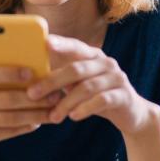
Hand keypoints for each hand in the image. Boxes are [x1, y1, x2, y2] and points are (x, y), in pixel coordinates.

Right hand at [0, 60, 59, 150]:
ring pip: (10, 119)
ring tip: (53, 110)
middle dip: (34, 97)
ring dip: (35, 115)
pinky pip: (7, 133)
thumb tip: (24, 59)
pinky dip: (25, 127)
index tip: (31, 71)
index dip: (10, 73)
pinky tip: (39, 122)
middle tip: (55, 94)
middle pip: (6, 100)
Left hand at [26, 35, 159, 135]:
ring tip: (53, 116)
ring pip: (87, 87)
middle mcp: (106, 63)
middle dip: (52, 81)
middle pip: (76, 68)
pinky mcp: (124, 95)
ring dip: (66, 102)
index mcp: (93, 55)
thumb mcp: (78, 85)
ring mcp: (117, 78)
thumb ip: (61, 78)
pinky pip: (102, 100)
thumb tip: (28, 80)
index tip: (44, 43)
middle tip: (32, 94)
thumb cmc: (96, 97)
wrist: (131, 114)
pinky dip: (85, 108)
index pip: (75, 45)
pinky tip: (73, 117)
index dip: (61, 43)